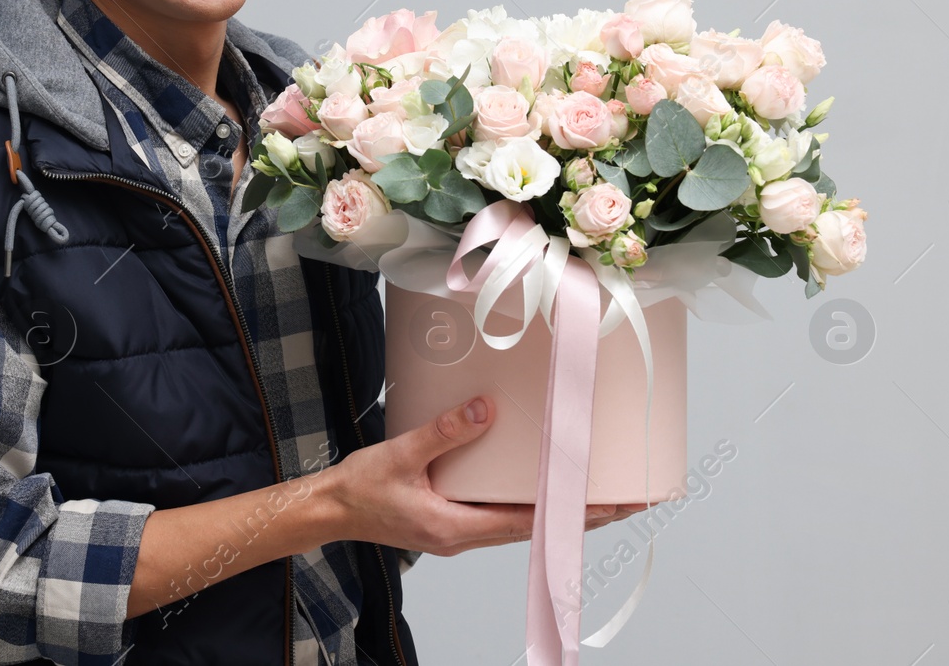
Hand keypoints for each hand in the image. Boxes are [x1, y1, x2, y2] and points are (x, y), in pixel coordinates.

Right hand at [327, 394, 643, 554]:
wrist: (328, 510)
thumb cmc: (358, 490)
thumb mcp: (401, 455)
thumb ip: (443, 432)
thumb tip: (483, 410)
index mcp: (454, 528)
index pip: (528, 524)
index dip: (571, 514)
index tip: (610, 505)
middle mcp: (461, 537)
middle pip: (534, 530)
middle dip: (577, 516)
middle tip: (621, 500)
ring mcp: (455, 533)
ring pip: (518, 527)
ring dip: (553, 513)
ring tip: (588, 494)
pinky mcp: (447, 523)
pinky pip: (496, 517)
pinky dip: (523, 505)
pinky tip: (533, 488)